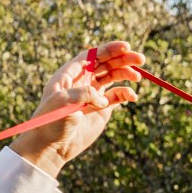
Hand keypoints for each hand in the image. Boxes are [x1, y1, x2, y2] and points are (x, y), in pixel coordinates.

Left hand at [10, 42, 143, 178]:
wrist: (53, 145)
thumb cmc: (51, 121)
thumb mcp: (62, 102)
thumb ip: (82, 93)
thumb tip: (102, 97)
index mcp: (70, 74)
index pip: (92, 55)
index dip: (108, 49)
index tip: (125, 47)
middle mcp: (83, 81)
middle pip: (106, 63)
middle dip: (123, 59)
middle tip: (141, 59)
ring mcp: (94, 94)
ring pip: (113, 77)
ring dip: (127, 74)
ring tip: (138, 77)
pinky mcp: (102, 109)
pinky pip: (118, 96)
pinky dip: (126, 94)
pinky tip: (132, 97)